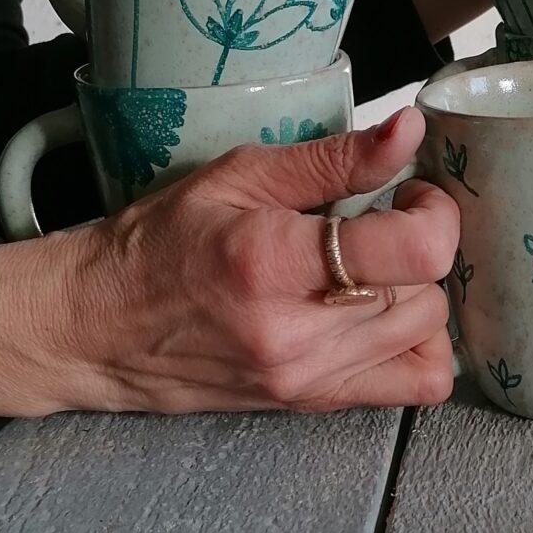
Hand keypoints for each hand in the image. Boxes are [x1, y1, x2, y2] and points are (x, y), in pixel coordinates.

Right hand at [0, 109, 458, 420]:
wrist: (96, 328)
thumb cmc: (160, 242)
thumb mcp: (239, 175)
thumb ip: (334, 158)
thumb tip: (409, 129)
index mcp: (275, 263)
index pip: (416, 252)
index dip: (435, 214)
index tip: (410, 192)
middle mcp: (297, 334)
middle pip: (429, 296)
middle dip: (425, 248)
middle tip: (391, 220)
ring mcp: (307, 378)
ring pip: (429, 340)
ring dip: (421, 295)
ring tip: (381, 267)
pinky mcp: (312, 402)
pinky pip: (412, 386)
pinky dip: (418, 347)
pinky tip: (385, 314)